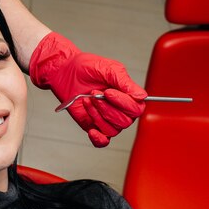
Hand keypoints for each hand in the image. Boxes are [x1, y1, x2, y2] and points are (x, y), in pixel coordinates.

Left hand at [29, 32, 146, 147]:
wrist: (66, 71)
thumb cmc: (87, 67)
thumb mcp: (108, 68)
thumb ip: (125, 82)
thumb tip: (142, 96)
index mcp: (127, 95)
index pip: (137, 108)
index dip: (123, 103)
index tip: (108, 92)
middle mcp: (120, 109)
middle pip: (125, 121)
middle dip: (107, 108)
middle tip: (94, 94)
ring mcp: (107, 119)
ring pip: (113, 130)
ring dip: (98, 115)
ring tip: (88, 100)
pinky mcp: (93, 125)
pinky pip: (102, 141)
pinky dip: (98, 139)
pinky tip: (92, 130)